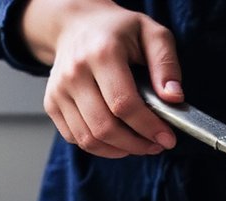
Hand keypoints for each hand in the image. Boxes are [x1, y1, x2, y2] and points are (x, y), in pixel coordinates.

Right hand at [24, 0, 184, 157]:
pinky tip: (118, 141)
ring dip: (119, 150)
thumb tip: (174, 98)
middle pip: (104, 127)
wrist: (77, 25)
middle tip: (155, 145)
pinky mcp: (51, 104)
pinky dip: (100, 147)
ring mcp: (59, 90)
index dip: (148, 127)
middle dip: (135, 144)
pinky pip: (76, 139)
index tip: (167, 139)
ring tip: (139, 144)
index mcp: (102, 53)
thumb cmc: (118, 31)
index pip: (124, 104)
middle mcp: (75, 73)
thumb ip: (166, 65)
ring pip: (89, 139)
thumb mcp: (152, 34)